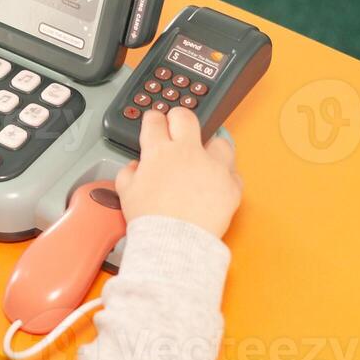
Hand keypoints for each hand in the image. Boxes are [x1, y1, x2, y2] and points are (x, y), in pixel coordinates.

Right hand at [114, 107, 242, 238]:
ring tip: (205, 157)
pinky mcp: (231, 185)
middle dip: (179, 117)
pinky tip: (215, 184)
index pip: (155, 121)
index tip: (154, 123)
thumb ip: (128, 173)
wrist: (175, 242)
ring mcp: (214, 167)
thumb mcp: (126, 193)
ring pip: (219, 141)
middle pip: (186, 117)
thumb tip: (135, 167)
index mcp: (160, 152)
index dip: (153, 119)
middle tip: (177, 126)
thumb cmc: (152, 221)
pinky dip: (225, 176)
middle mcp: (189, 153)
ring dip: (211, 146)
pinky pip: (233, 173)